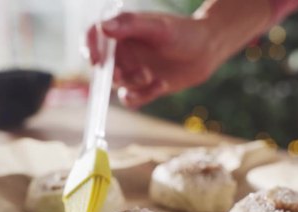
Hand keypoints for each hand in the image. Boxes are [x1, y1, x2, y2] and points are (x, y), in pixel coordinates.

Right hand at [87, 13, 222, 107]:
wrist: (208, 51)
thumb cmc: (184, 33)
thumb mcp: (159, 27)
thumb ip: (130, 26)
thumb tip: (103, 28)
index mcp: (121, 31)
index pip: (93, 36)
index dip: (89, 48)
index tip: (97, 60)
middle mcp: (123, 51)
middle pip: (103, 66)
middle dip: (112, 73)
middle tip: (123, 74)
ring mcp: (132, 70)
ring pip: (118, 85)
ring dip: (132, 84)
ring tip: (151, 76)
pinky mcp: (143, 88)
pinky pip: (131, 99)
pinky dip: (142, 96)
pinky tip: (160, 85)